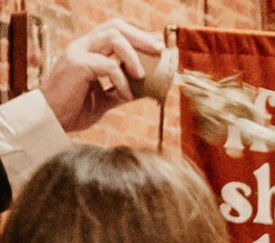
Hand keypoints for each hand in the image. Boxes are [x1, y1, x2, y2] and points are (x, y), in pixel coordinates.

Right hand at [40, 19, 161, 132]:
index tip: (158, 49)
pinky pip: (109, 65)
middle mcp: (82, 46)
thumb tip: (146, 90)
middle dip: (141, 38)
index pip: (115, 31)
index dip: (138, 37)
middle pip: (115, 27)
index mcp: (88, 50)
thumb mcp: (105, 99)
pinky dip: (122, 81)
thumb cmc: (75, 109)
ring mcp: (78, 52)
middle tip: (159, 51)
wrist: (52, 120)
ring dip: (133, 56)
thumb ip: (122, 90)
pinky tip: (125, 96)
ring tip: (141, 76)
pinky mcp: (77, 64)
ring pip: (113, 37)